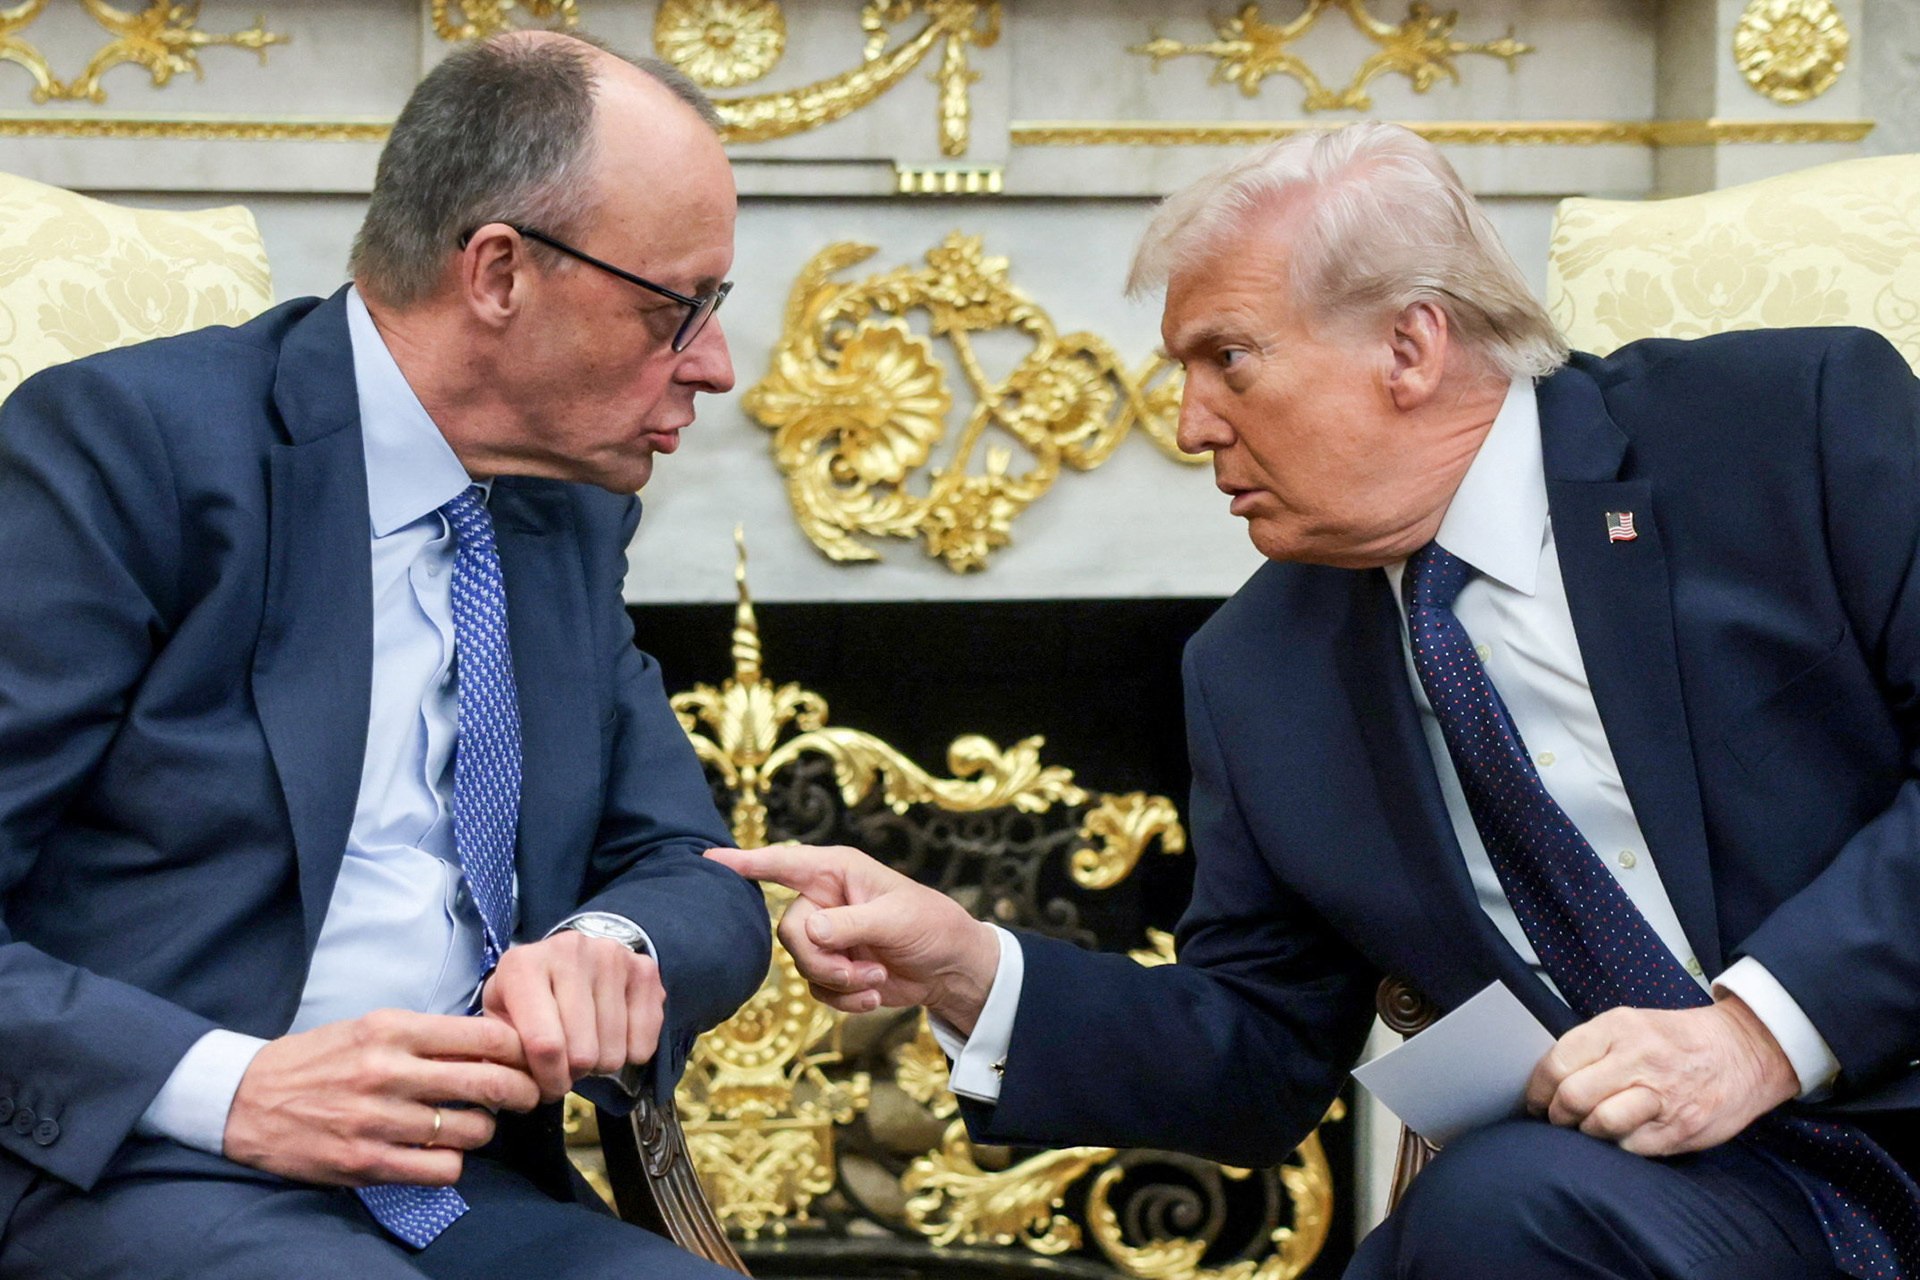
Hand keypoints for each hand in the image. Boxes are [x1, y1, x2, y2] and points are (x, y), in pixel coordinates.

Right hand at [224, 1009, 539, 1186]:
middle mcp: (387, 1071)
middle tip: (527, 1095)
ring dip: (483, 1130)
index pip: (484, 1034)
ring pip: (470, 1130)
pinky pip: (440, 1170)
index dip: (519, 1048)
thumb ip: (428, 1036)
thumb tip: (494, 1044)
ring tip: (472, 1124)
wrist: (246, 1100)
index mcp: (392, 1029)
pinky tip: (440, 1153)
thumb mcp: (371, 1027)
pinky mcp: (365, 1163)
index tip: (528, 1056)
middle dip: (521, 1091)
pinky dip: (452, 1164)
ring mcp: (376, 1120)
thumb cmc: (319, 1058)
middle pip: (487, 1082)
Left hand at [481, 930, 665, 1103]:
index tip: (548, 1088)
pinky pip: (645, 1038)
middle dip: (574, 1072)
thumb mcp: (500, 1017)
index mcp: (524, 966)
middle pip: (583, 1052)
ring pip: (614, 1050)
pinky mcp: (644, 968)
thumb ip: (503, 1051)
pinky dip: (632, 1051)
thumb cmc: (528, 995)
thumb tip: (520, 1088)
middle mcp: (570, 951)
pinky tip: (615, 1036)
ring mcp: (612, 957)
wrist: (564, 957)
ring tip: (587, 1045)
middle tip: (567, 1064)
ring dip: (601, 1063)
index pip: (544, 1045)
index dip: (548, 1080)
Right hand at [705, 844, 999, 1032]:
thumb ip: (850, 923)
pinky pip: (816, 988)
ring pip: (801, 964)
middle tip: (862, 969)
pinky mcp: (832, 967)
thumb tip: (809, 931)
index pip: (782, 862)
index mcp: (836, 871)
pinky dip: (844, 998)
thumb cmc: (932, 926)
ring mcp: (827, 935)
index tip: (709, 859)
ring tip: (876, 977)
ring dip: (840, 981)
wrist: (951, 968)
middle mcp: (824, 899)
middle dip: (823, 959)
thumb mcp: (896, 919)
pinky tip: (873, 994)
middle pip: (789, 931)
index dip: (746, 862)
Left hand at [1524, 996, 1798, 1155]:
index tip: (1536, 1101)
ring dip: (1586, 1133)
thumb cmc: (1676, 1040)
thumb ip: (1590, 1047)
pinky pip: (1631, 1147)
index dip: (1538, 1089)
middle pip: (1573, 1097)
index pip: (1558, 1062)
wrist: (1745, 1051)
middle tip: (1558, 1119)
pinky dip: (1619, 1146)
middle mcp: (1640, 1058)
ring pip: (1599, 1125)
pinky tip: (1623, 1135)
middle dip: (1556, 1115)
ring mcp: (1663, 1095)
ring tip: (1589, 1128)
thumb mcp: (1630, 1024)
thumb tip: (1546, 1080)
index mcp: (1619, 1027)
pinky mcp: (1682, 1127)